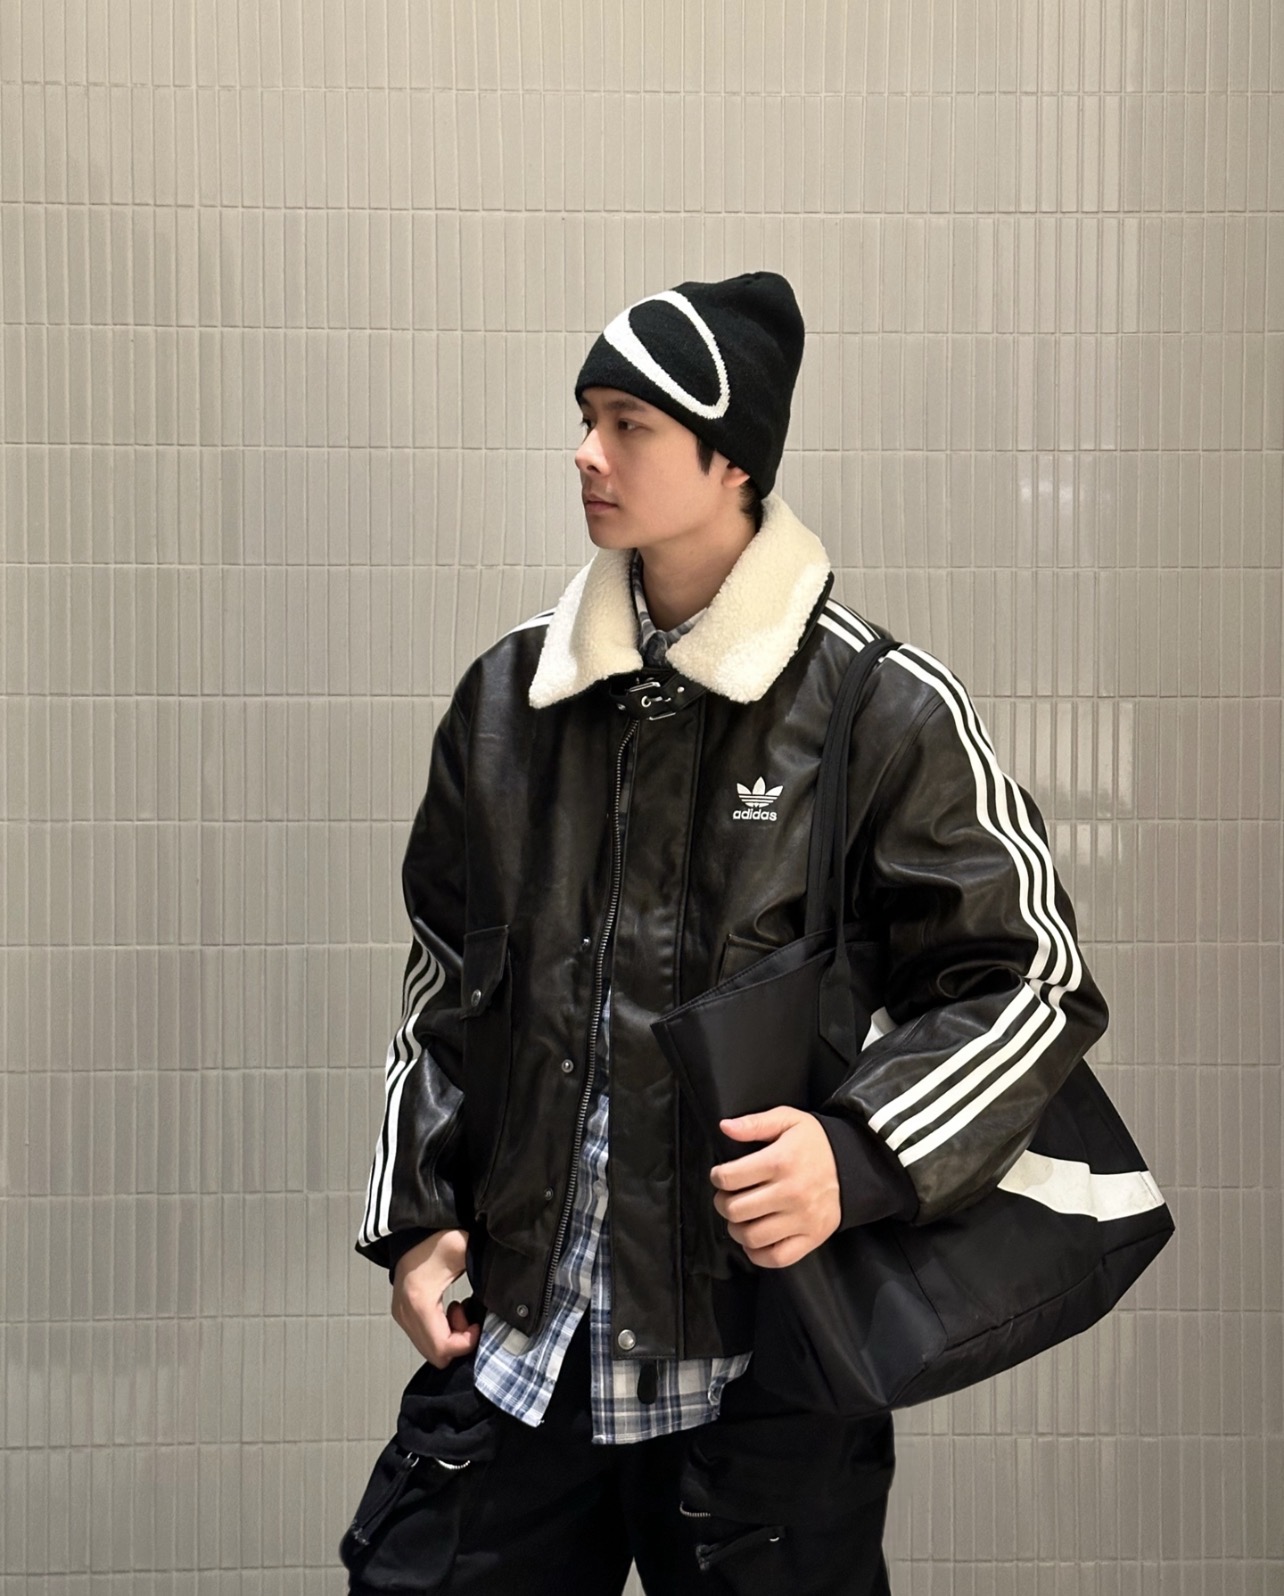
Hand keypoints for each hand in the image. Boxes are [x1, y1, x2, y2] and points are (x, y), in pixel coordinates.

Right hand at [391, 1228, 481, 1366]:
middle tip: (469, 1317)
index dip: (466, 1343)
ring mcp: (401, 1315)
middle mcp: (405, 1313)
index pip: (442, 1347)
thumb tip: (506, 1291)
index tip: (478, 1324)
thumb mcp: (465, 1251)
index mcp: (420, 1302)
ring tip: (460, 1310)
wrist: (416, 1229)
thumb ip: (483, 1272)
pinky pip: (424, 1338)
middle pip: (435, 1354)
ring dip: (450, 1336)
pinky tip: (449, 1310)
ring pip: (429, 1349)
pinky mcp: (403, 1314)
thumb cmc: (438, 1237)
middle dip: (458, 1341)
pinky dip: (441, 1331)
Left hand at [710, 1106, 841, 1267]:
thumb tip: (724, 1127)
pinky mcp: (812, 1238)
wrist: (856, 1165)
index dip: (717, 1177)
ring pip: (752, 1237)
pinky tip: (755, 1239)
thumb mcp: (788, 1120)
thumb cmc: (816, 1142)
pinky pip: (776, 1258)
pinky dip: (758, 1254)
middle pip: (736, 1210)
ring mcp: (802, 1219)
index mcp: (780, 1161)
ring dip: (736, 1229)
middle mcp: (790, 1193)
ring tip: (740, 1218)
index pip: (730, 1177)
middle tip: (727, 1197)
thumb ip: (754, 1123)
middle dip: (722, 1203)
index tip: (720, 1176)